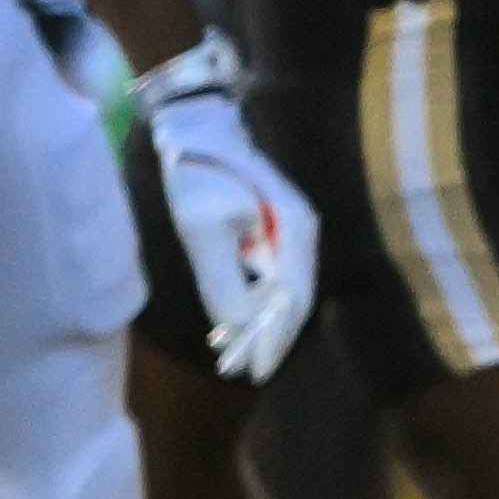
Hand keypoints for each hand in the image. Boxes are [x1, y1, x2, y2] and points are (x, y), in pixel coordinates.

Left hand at [135, 41, 316, 382]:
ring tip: (233, 355)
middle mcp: (300, 234)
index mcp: (295, 232)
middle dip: (268, 339)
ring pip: (282, 290)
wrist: (198, 124)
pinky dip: (253, 303)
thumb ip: (223, 278)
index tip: (251, 372)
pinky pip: (269, 276)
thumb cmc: (200, 171)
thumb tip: (237, 324)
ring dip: (260, 324)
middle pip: (292, 299)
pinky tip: (231, 322)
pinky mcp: (270, 228)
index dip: (272, 340)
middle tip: (241, 373)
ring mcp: (288, 230)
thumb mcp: (204, 226)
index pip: (292, 300)